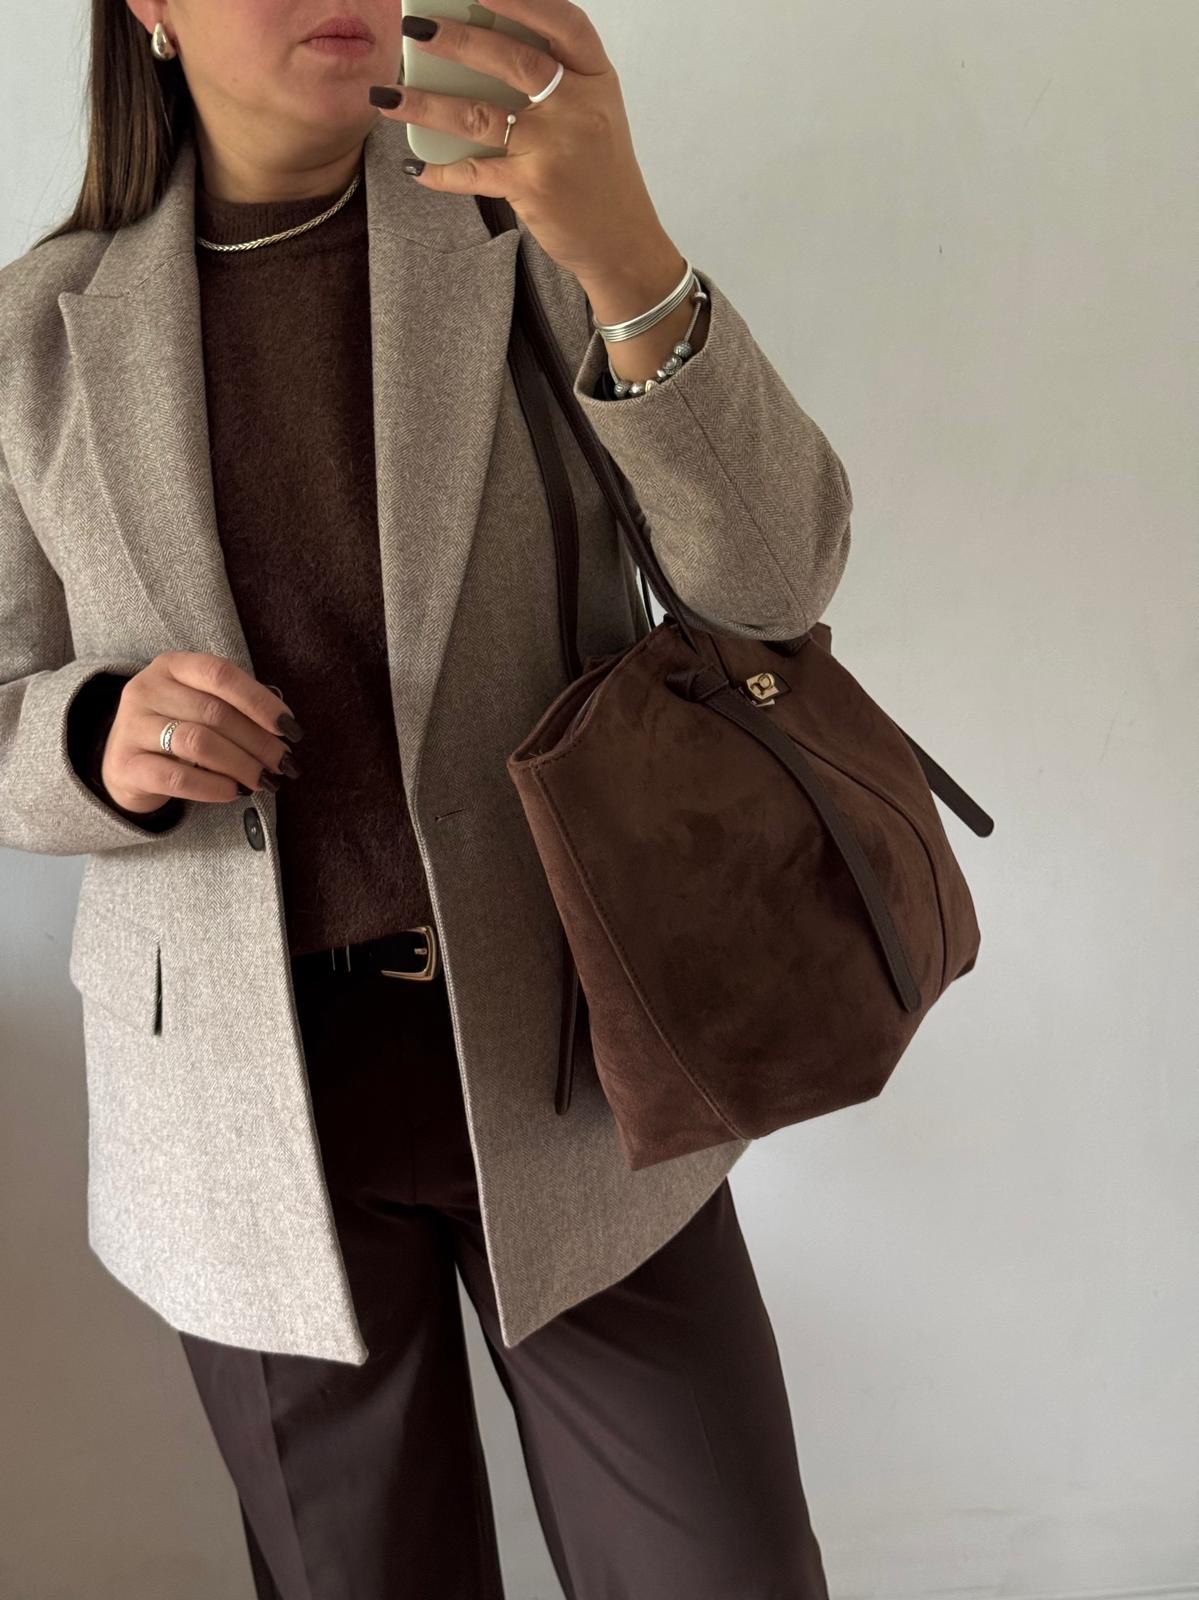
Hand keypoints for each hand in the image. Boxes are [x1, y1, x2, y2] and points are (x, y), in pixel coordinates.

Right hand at [99, 653, 302, 813]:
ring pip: (198, 743)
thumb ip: (236, 707)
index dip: (260, 701)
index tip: (289, 728)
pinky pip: (177, 777)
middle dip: (258, 741)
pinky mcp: (126, 765)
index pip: (220, 674)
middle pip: (215, 713)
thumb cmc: (177, 729)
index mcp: (173, 665)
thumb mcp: (200, 704)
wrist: (125, 763)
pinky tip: (232, 792)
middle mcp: (147, 689)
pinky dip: (212, 786)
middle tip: (283, 763)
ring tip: (263, 780)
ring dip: (241, 764)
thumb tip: (284, 729)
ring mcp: (132, 726)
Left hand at [375, 0, 673, 283]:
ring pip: (479, 114)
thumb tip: (485, 45)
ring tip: (388, 95)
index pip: (563, 23)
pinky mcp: (533, 187)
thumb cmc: (601, 174)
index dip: (523, 1)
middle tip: (415, 30)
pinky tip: (415, 167)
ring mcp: (555, 148)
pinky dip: (441, 172)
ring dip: (426, 104)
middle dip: (457, 41)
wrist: (622, 242)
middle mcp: (577, 108)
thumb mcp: (594, 114)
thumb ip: (557, 80)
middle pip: (512, 60)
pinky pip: (475, 172)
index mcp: (595, 79)